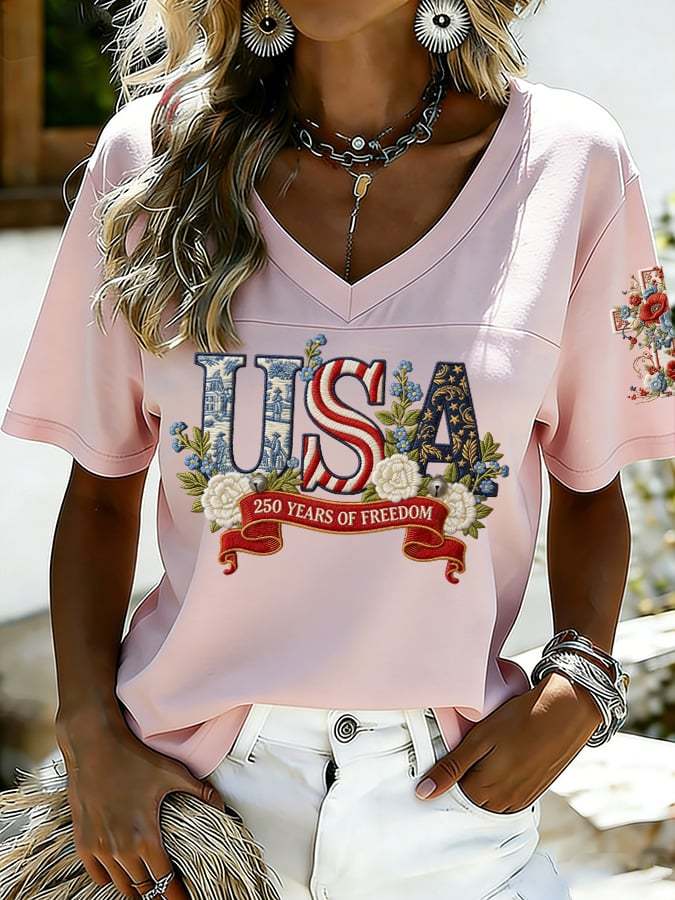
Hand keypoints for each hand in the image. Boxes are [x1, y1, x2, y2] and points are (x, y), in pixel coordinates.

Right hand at [55, 704, 226, 898]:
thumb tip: (222, 805)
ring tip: (147, 883)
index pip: (165, 883)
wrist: (94, 746)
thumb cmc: (133, 758)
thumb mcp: (171, 773)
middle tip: (167, 890)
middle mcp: (121, 849)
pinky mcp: (83, 843)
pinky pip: (97, 876)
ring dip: (135, 887)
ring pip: (121, 886)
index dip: (176, 895)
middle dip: (157, 893)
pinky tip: (120, 871)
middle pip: (143, 889)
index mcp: (146, 838)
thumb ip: (200, 792)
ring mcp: (100, 848)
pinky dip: (110, 878)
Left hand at [415, 672, 602, 811]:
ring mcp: (523, 798)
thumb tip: (424, 793)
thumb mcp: (479, 739)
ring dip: (486, 779)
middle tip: (473, 748)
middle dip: (466, 777)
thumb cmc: (520, 719)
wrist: (565, 710)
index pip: (454, 794)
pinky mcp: (536, 791)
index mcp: (486, 791)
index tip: (452, 754)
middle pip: (473, 798)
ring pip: (492, 797)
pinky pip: (510, 794)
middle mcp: (505, 802)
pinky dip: (503, 780)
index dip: (449, 773)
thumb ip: (451, 768)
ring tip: (491, 750)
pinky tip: (506, 757)